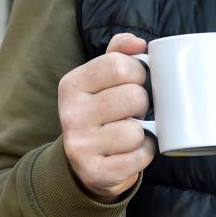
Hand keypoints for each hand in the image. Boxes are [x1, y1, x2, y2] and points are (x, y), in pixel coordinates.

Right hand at [58, 33, 155, 202]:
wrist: (85, 161)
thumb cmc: (103, 110)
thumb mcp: (104, 77)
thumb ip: (119, 52)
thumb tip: (139, 44)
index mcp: (72, 85)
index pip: (118, 65)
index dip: (138, 72)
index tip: (136, 81)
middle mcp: (71, 115)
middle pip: (133, 96)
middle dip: (142, 103)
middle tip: (132, 110)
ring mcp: (80, 146)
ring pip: (136, 130)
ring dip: (142, 131)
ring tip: (129, 131)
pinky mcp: (95, 172)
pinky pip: (140, 156)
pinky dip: (144, 153)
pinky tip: (130, 151)